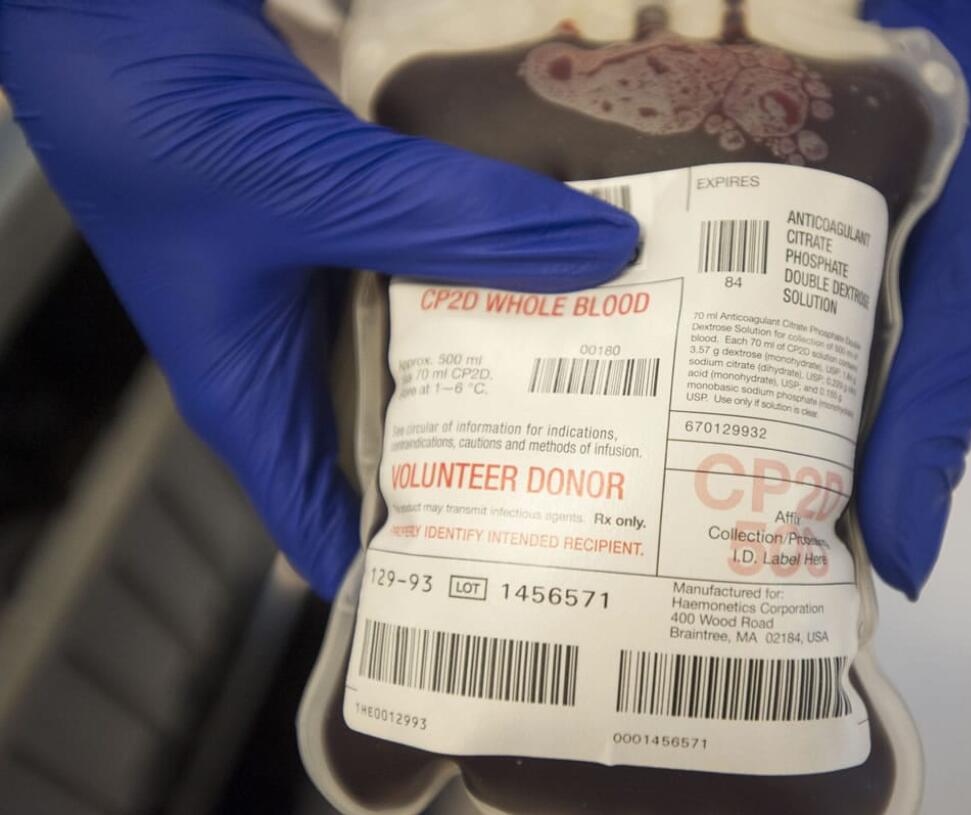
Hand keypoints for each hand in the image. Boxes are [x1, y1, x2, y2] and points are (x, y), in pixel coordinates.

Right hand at [0, 0, 637, 596]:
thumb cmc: (151, 116)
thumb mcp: (308, 188)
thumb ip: (450, 224)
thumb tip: (604, 255)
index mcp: (253, 397)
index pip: (334, 530)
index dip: (415, 573)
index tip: (521, 583)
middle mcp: (291, 357)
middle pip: (406, 445)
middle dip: (502, 461)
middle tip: (617, 473)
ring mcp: (322, 286)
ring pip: (432, 350)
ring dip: (515, 353)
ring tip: (626, 377)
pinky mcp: (348, 223)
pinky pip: (436, 265)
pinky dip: (495, 269)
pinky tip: (575, 264)